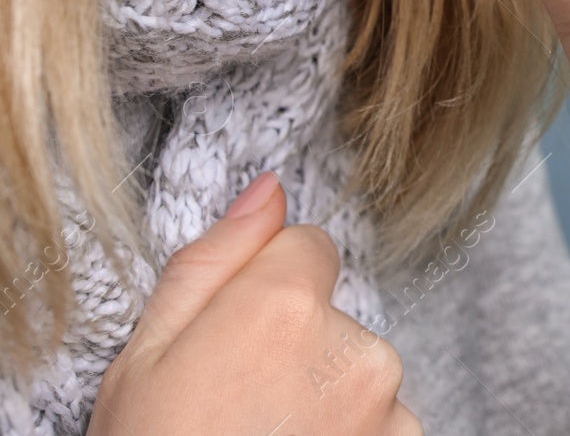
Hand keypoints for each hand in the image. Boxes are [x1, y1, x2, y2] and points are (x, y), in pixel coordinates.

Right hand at [91, 172, 418, 435]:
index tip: (234, 338)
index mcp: (286, 306)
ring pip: (358, 371)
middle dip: (295, 348)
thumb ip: (216, 260)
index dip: (265, 288)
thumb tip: (269, 189)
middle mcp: (355, 346)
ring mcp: (389, 404)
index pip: (308, 247)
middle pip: (333, 314)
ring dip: (325, 399)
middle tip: (237, 407)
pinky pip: (382, 419)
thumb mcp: (148, 357)